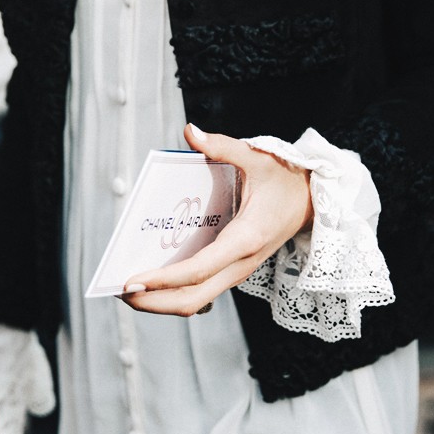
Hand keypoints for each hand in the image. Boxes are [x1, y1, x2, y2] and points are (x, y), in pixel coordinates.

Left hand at [121, 123, 312, 315]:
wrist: (313, 201)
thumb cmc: (286, 180)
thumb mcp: (259, 157)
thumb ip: (223, 146)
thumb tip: (190, 131)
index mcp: (246, 238)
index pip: (199, 270)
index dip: (164, 280)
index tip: (133, 280)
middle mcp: (241, 263)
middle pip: (193, 299)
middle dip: (154, 302)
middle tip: (120, 290)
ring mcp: (238, 271)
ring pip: (197, 301)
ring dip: (162, 300)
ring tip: (129, 289)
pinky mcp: (234, 270)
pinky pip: (202, 291)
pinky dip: (175, 291)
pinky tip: (153, 280)